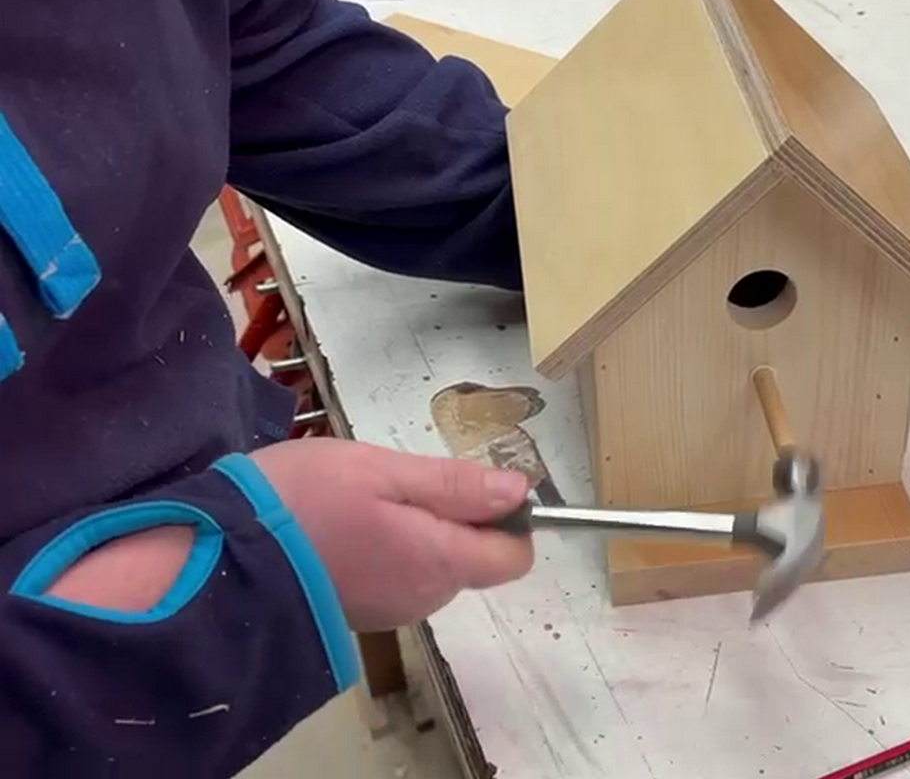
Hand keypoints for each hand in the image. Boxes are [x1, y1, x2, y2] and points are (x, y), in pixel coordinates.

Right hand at [250, 438, 532, 630]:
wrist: (214, 561)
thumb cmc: (301, 503)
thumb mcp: (382, 472)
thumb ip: (454, 485)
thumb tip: (519, 493)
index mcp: (441, 563)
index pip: (513, 557)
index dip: (509, 518)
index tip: (473, 485)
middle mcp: (425, 598)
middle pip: (472, 559)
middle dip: (453, 518)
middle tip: (400, 481)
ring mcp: (390, 610)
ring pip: (432, 566)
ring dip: (416, 530)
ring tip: (364, 498)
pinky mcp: (358, 612)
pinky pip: (396, 576)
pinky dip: (386, 549)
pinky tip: (346, 524)